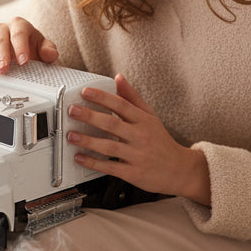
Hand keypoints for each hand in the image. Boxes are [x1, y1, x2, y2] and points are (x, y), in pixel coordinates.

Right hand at [0, 17, 58, 77]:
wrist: (26, 54)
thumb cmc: (33, 48)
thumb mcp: (44, 48)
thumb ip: (48, 49)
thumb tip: (50, 53)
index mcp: (19, 25)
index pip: (19, 32)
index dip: (20, 46)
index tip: (23, 60)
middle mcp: (2, 30)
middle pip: (0, 39)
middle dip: (1, 55)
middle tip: (4, 68)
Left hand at [66, 74, 210, 205]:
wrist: (180, 170)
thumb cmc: (160, 141)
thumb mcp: (150, 116)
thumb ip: (132, 97)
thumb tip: (118, 77)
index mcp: (143, 120)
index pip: (121, 105)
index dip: (102, 98)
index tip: (85, 92)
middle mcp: (140, 136)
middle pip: (112, 124)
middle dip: (90, 117)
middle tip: (72, 111)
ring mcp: (137, 155)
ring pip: (109, 146)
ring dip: (88, 141)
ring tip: (71, 135)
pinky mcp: (133, 173)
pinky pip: (110, 167)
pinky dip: (94, 162)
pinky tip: (79, 157)